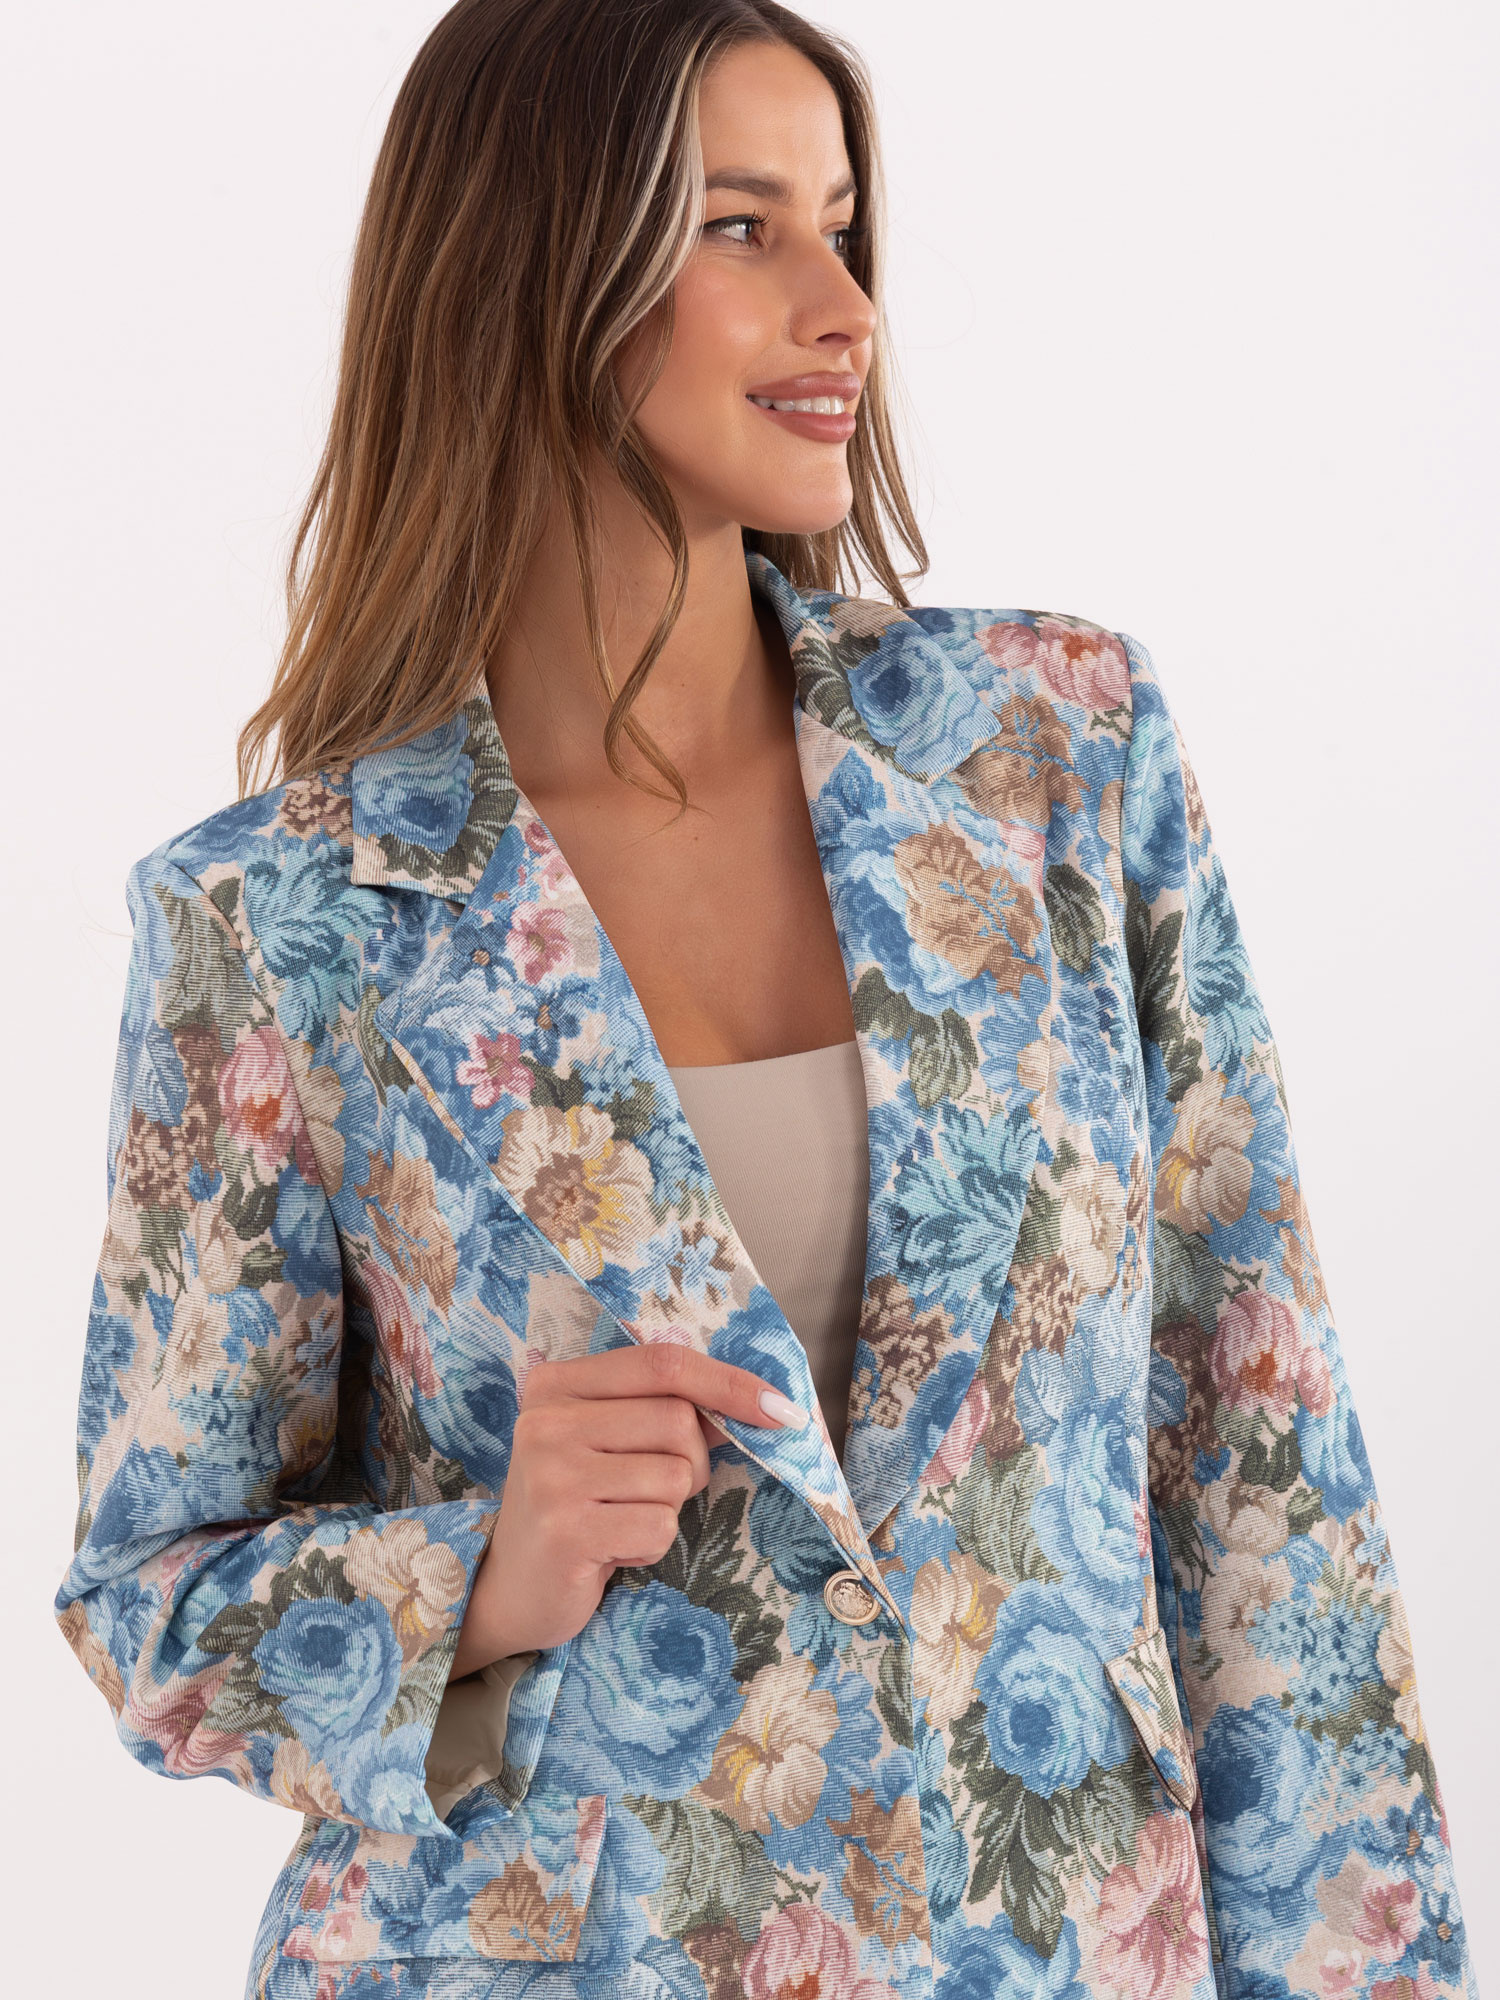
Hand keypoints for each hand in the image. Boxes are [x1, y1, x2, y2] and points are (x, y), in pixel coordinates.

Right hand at [448, 1341, 805, 1678]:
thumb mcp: (609, 1441)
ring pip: (675, 1477)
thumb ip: (663, 1409)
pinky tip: (611, 1550)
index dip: (728, 1382)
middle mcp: (545, 1420)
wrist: (511, 1587)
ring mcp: (551, 1475)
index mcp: (557, 1383)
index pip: (663, 1362)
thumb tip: (757, 1401)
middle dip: (691, 1463)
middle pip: (677, 1421)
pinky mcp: (566, 1530)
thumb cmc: (576, 1504)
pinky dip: (651, 1545)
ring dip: (667, 1509)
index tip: (780, 1409)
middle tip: (648, 1490)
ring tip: (621, 1519)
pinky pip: (659, 1527)